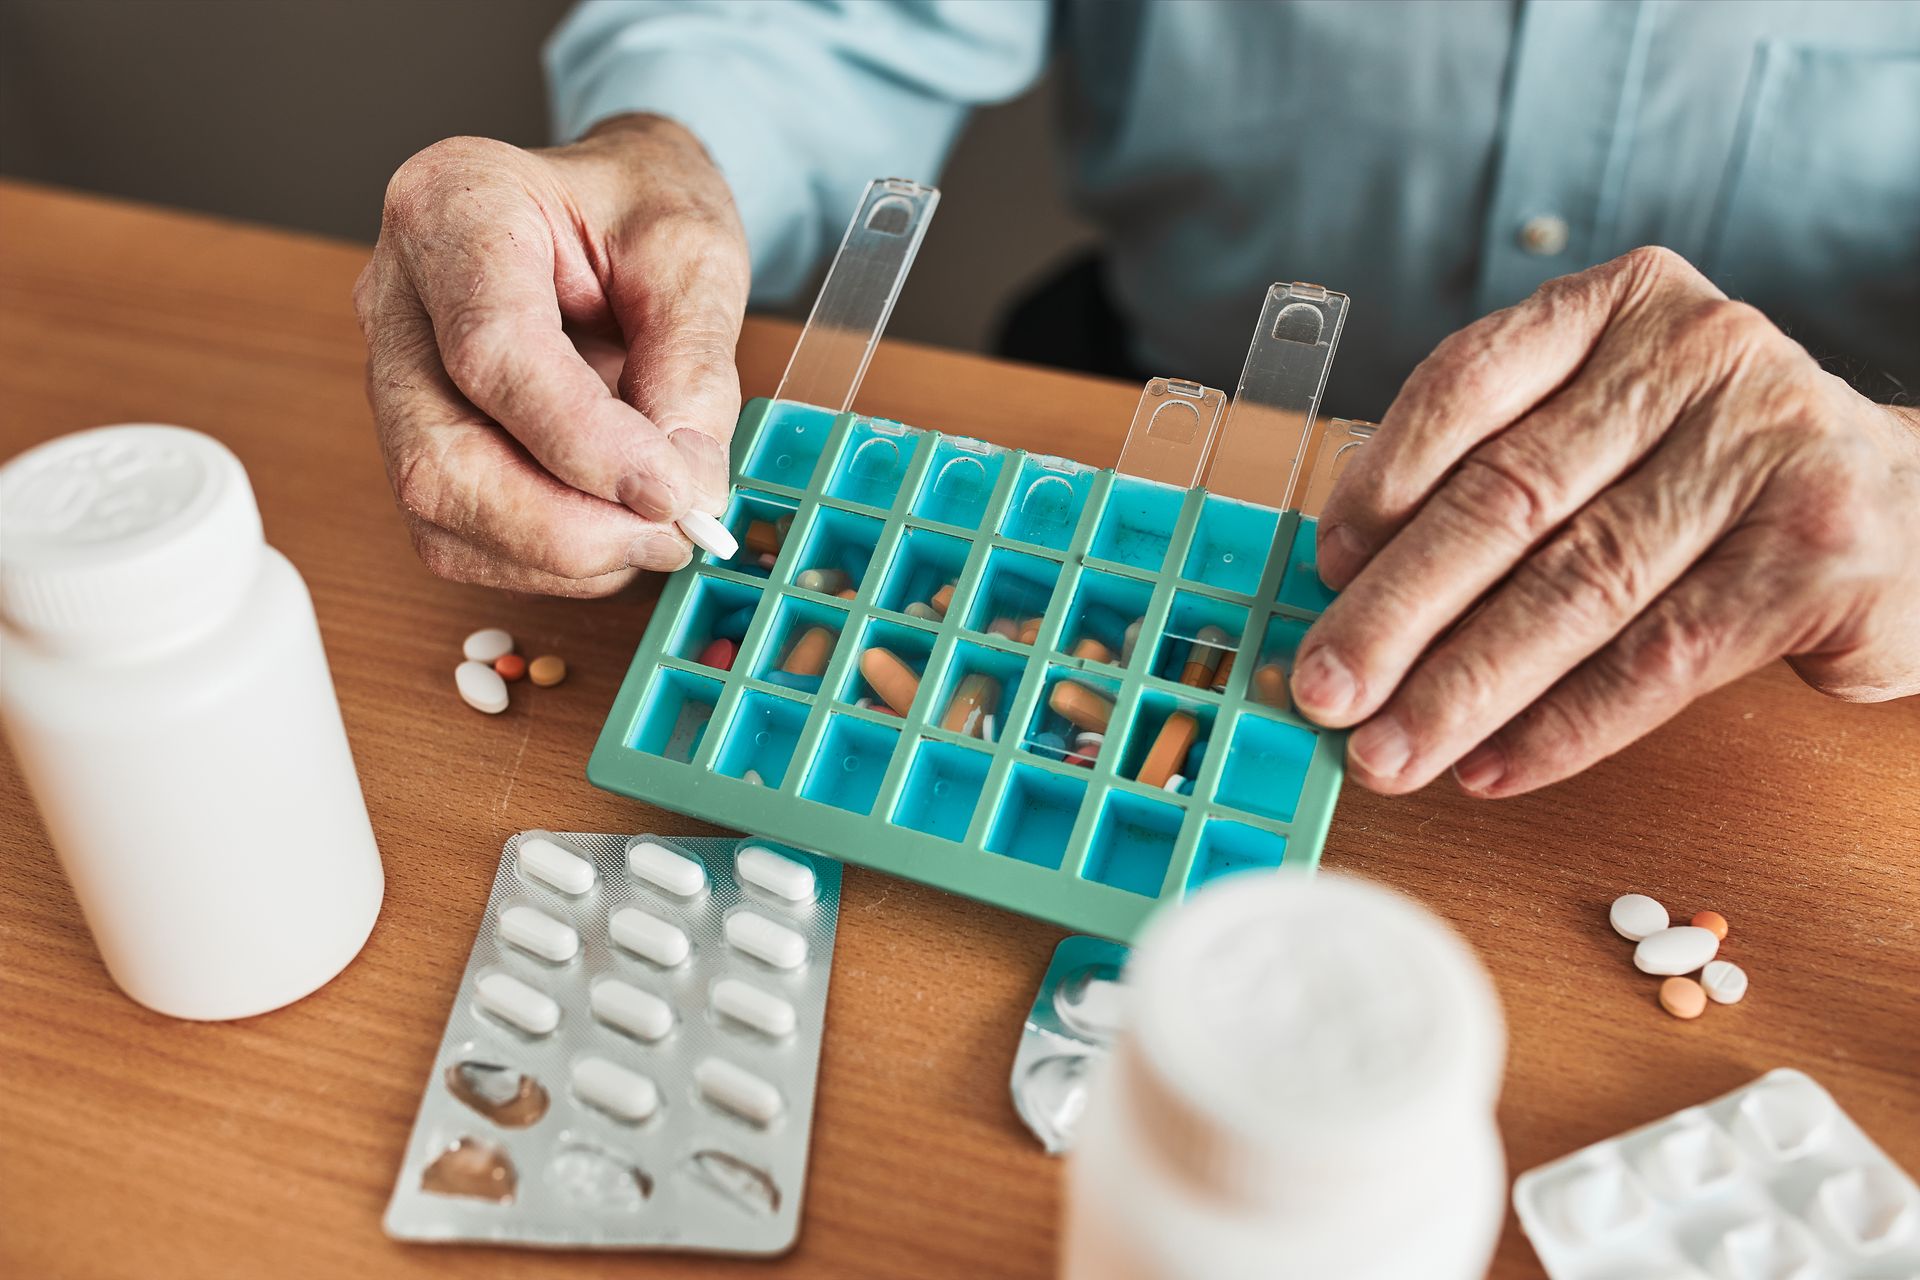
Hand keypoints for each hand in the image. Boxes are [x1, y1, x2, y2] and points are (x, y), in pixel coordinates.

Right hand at [354, 114, 748, 595]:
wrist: (614, 210)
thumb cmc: (643, 212)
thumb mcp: (696, 258)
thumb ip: (693, 370)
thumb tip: (682, 492)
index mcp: (454, 207)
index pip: (492, 353)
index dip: (585, 444)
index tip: (671, 491)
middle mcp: (397, 296)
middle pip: (439, 455)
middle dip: (565, 526)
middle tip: (671, 532)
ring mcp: (393, 375)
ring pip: (438, 509)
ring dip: (561, 553)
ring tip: (655, 527)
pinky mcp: (416, 439)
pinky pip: (456, 534)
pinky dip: (547, 559)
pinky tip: (612, 528)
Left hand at [1293, 246, 1919, 797]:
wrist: (1915, 513)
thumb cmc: (1716, 477)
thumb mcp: (1612, 431)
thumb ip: (1500, 472)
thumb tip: (1351, 587)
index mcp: (1620, 308)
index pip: (1466, 384)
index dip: (1379, 486)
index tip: (1324, 573)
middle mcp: (1696, 358)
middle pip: (1509, 499)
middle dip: (1397, 610)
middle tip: (1324, 690)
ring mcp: (1767, 451)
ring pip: (1577, 588)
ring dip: (1464, 687)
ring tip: (1387, 751)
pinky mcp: (1820, 559)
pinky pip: (1659, 658)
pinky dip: (1563, 726)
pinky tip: (1492, 767)